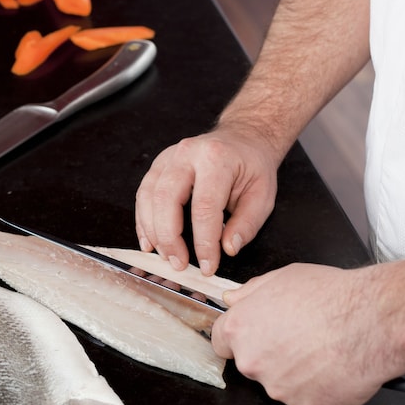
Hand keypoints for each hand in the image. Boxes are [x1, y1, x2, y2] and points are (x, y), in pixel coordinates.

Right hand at [134, 121, 279, 275]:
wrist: (242, 138)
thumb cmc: (252, 167)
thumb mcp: (262, 196)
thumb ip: (246, 224)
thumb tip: (228, 249)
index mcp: (216, 159)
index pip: (204, 207)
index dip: (203, 242)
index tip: (207, 266)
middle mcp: (187, 153)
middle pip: (166, 199)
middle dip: (169, 238)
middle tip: (179, 264)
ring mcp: (168, 157)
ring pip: (148, 197)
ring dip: (153, 232)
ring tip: (165, 256)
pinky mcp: (158, 165)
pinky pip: (143, 194)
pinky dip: (143, 221)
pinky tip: (150, 242)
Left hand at [211, 263, 404, 404]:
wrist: (372, 321)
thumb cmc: (329, 295)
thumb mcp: (282, 277)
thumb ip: (250, 292)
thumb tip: (232, 300)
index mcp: (240, 329)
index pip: (220, 342)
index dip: (238, 338)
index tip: (253, 335)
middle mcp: (252, 362)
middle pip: (251, 363)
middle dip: (269, 353)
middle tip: (300, 338)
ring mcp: (277, 388)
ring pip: (279, 382)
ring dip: (295, 372)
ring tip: (323, 349)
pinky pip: (306, 397)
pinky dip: (318, 387)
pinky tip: (335, 366)